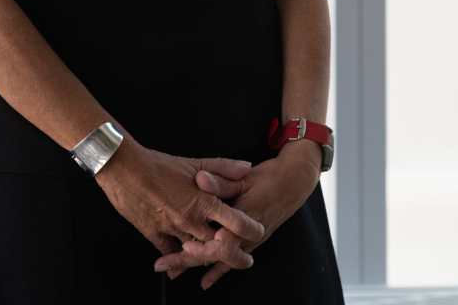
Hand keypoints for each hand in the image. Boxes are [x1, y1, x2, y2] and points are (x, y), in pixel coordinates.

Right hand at [94, 137, 265, 272]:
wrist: (124, 169)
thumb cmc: (158, 164)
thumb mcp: (194, 162)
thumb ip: (223, 168)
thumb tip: (246, 168)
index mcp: (202, 200)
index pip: (234, 221)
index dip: (250, 229)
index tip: (259, 232)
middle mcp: (189, 219)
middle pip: (218, 246)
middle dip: (234, 253)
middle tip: (245, 258)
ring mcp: (172, 230)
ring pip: (195, 252)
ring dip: (207, 256)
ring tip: (218, 259)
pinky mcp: (154, 235)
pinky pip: (170, 253)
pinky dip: (178, 258)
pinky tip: (183, 262)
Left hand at [152, 150, 319, 289]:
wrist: (293, 184)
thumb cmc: (269, 178)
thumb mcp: (244, 177)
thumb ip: (221, 181)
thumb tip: (200, 179)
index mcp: (242, 218)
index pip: (221, 242)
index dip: (202, 248)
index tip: (182, 249)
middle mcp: (246, 236)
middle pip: (213, 255)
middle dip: (187, 261)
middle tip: (163, 265)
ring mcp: (249, 242)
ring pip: (219, 260)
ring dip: (196, 265)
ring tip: (172, 271)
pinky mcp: (250, 244)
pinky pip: (231, 261)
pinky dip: (218, 271)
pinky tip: (205, 281)